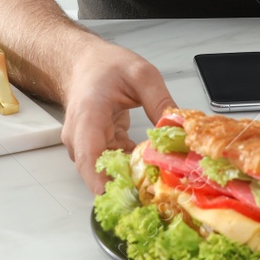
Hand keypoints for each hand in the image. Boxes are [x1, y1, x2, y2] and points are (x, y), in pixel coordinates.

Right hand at [59, 41, 176, 194]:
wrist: (84, 63)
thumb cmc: (104, 66)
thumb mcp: (140, 73)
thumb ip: (159, 100)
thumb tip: (178, 127)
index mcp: (89, 114)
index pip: (89, 156)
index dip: (102, 181)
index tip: (122, 197)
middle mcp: (80, 136)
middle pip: (97, 171)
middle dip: (126, 185)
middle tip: (156, 192)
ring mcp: (85, 145)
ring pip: (106, 171)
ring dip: (131, 177)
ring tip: (159, 179)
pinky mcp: (95, 149)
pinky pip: (112, 165)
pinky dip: (130, 168)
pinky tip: (151, 167)